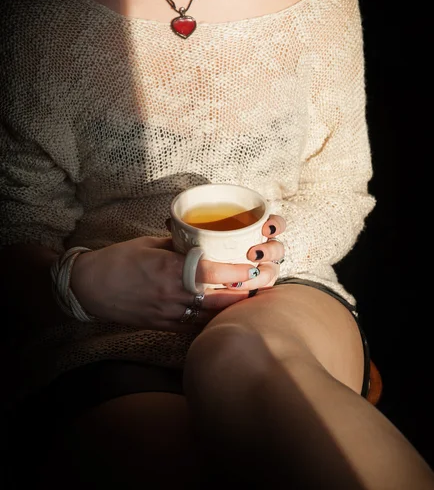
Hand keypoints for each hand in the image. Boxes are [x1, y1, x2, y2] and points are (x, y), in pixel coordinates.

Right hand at [70, 215, 285, 331]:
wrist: (90, 288)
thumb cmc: (119, 260)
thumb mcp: (150, 243)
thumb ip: (179, 244)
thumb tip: (202, 240)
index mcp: (171, 271)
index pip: (214, 274)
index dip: (239, 273)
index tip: (255, 267)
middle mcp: (174, 295)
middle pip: (220, 300)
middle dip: (244, 294)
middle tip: (261, 285)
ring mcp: (169, 314)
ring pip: (210, 317)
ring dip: (231, 310)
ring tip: (248, 300)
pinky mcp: (164, 326)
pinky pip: (195, 326)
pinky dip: (211, 321)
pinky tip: (223, 316)